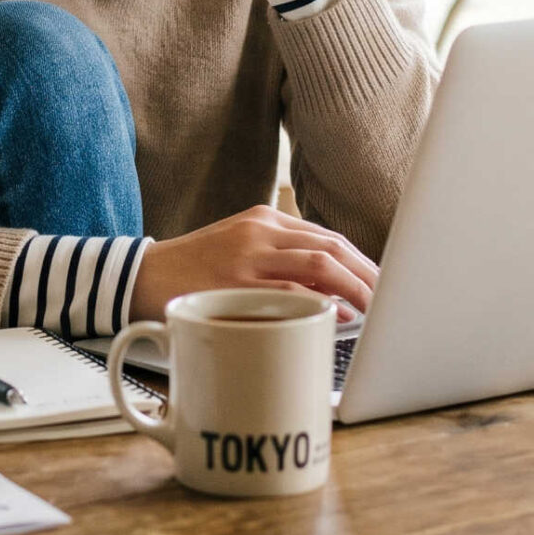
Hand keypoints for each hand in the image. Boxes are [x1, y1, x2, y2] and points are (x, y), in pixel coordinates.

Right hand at [127, 206, 378, 322]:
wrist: (140, 277)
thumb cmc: (193, 271)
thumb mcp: (238, 250)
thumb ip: (278, 260)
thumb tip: (332, 289)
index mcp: (263, 220)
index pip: (327, 237)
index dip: (363, 262)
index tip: (383, 284)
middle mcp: (260, 231)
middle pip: (332, 246)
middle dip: (369, 273)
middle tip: (392, 298)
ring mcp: (249, 255)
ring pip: (320, 262)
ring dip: (356, 286)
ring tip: (377, 308)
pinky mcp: (236, 282)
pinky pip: (290, 289)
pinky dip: (321, 301)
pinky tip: (339, 314)